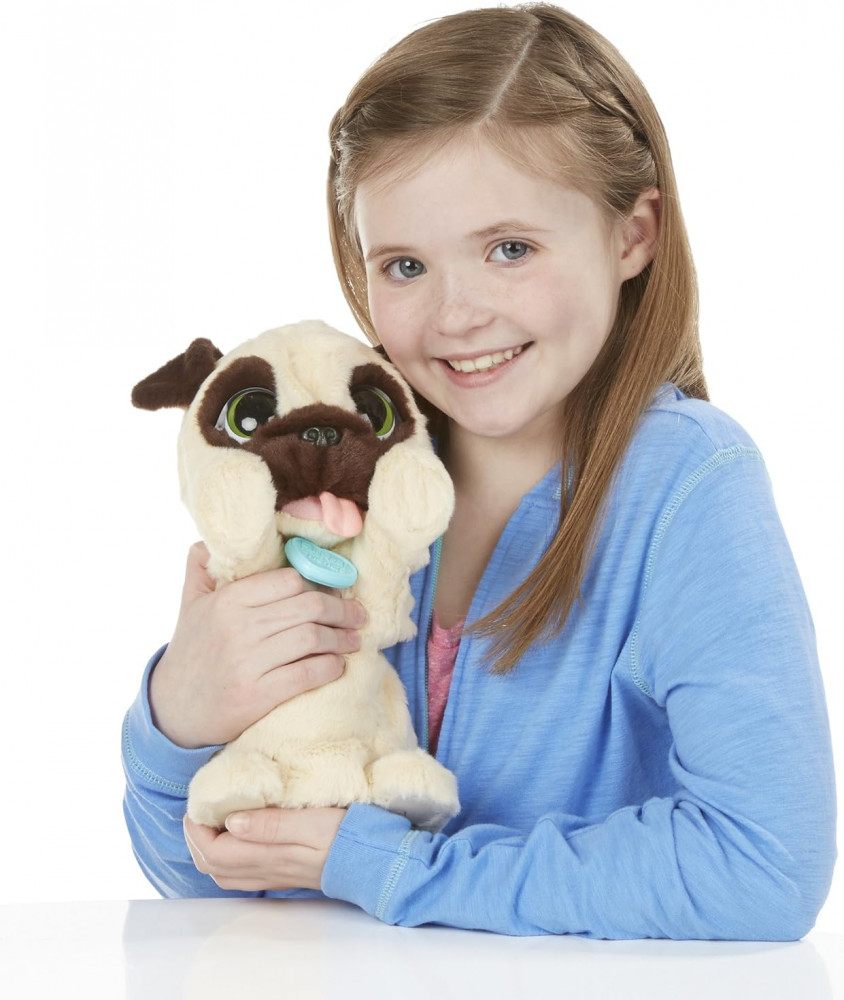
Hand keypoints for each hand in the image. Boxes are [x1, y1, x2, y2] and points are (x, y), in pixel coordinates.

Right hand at [149, 542, 366, 747]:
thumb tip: (215, 539)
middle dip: (342, 610)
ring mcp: (247, 663)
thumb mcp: (190, 604)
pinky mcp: (256, 696)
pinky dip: (330, 668)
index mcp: (227, 600)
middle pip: (309, 607)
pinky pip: (307, 674)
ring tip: (353, 640)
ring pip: (312, 639)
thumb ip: (202, 567)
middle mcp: (238, 628)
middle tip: (358, 615)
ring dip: (341, 639)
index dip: (320, 584)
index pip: (290, 580)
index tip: (336, 591)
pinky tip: (338, 665)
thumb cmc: (191, 651)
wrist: (173, 710)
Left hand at [183, 807, 346, 890]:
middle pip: (212, 866)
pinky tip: (234, 838)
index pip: (214, 851)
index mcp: (268, 855)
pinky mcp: (283, 874)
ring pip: (224, 873)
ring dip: (207, 849)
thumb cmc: (347, 833)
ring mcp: (273, 875)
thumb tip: (231, 822)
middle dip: (195, 839)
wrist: (372, 859)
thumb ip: (271, 823)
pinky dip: (225, 858)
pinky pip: (240, 874)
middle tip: (197, 810)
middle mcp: (265, 870)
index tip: (198, 802)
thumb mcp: (311, 820)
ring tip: (209, 822)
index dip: (197, 829)